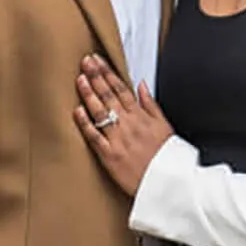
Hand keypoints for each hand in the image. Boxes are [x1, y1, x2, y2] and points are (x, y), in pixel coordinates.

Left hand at [75, 54, 174, 195]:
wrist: (169, 184)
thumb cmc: (168, 158)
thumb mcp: (165, 126)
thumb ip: (151, 104)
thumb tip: (142, 85)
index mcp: (142, 116)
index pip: (122, 89)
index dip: (108, 73)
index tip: (98, 61)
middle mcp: (129, 125)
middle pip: (109, 96)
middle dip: (96, 76)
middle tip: (85, 62)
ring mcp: (118, 140)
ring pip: (100, 112)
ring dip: (89, 94)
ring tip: (79, 79)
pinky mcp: (110, 157)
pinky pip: (95, 137)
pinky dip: (86, 124)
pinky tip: (77, 111)